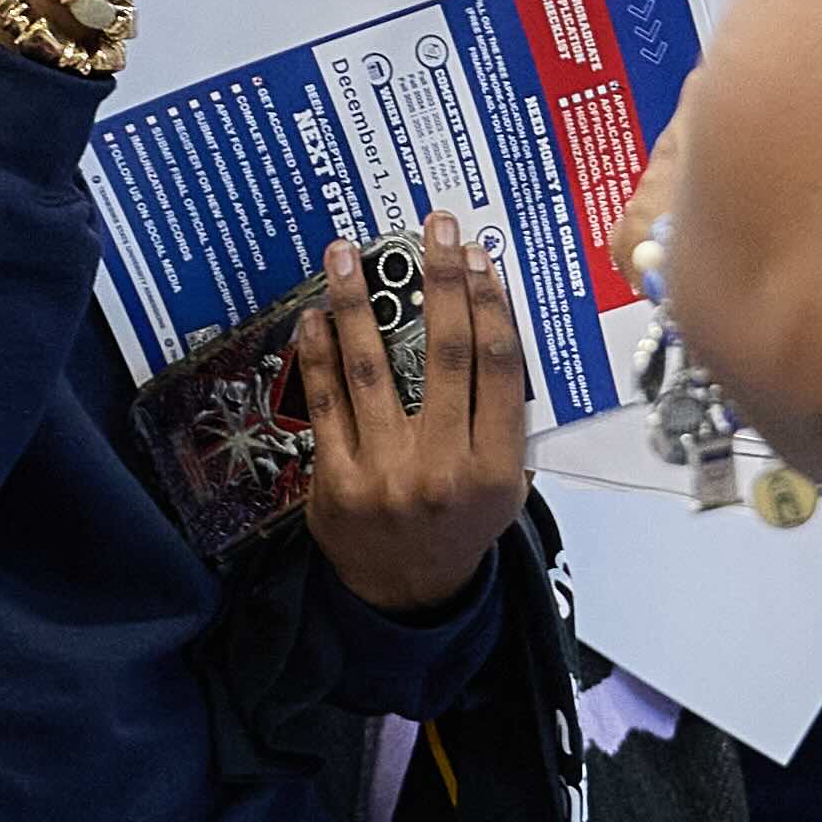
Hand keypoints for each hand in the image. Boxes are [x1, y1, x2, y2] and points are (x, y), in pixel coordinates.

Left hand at [291, 233, 534, 615]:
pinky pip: (325, 402)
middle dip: (440, 281)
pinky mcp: (336, 479)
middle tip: (433, 226)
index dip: (488, 303)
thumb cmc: (461, 526)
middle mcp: (442, 467)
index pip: (497, 367)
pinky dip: (318, 353)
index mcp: (494, 466)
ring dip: (359, 302)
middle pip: (446, 354)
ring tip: (346, 252)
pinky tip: (315, 314)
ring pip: (372, 368)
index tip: (476, 255)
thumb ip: (502, 421)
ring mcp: (385, 473)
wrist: (407, 595)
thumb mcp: (505, 487)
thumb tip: (489, 325)